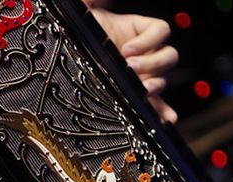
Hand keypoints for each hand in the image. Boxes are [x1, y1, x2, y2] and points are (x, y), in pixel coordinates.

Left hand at [84, 2, 178, 122]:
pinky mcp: (137, 97)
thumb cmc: (77, 36)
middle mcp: (144, 53)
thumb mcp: (84, 16)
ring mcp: (143, 76)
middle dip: (152, 63)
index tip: (127, 47)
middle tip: (131, 68)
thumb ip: (91, 2)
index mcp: (137, 31)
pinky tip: (166, 120)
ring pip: (164, 80)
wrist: (63, 61)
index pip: (160, 30)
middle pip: (168, 56)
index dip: (149, 39)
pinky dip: (163, 113)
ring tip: (141, 90)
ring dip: (156, 85)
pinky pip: (156, 106)